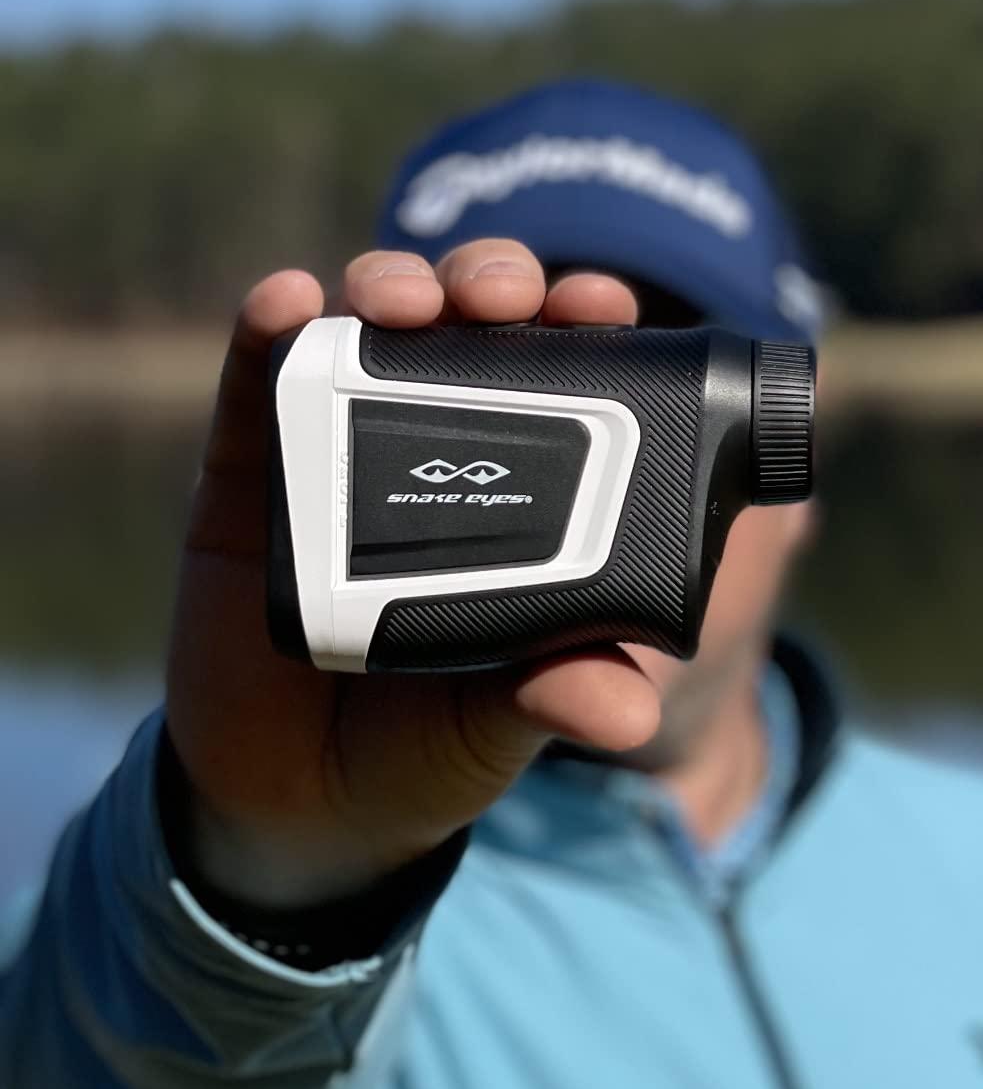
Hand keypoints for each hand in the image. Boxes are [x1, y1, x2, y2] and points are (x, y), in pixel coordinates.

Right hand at [164, 242, 660, 895]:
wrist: (301, 806)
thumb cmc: (430, 743)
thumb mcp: (511, 721)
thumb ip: (562, 694)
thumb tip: (624, 712)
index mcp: (524, 482)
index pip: (566, 370)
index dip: (585, 321)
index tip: (606, 306)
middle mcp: (436, 441)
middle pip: (470, 322)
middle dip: (490, 281)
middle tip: (505, 297)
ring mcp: (342, 444)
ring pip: (369, 325)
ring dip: (390, 285)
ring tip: (402, 300)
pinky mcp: (252, 468)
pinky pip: (256, 378)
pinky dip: (271, 326)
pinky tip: (288, 302)